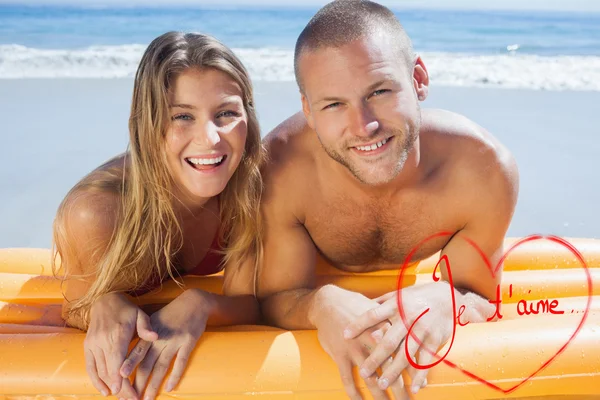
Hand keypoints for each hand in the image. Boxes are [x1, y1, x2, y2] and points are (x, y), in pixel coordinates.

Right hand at [84, 292, 157, 398]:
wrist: (106, 300)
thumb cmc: (127, 310)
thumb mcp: (140, 314)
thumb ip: (147, 327)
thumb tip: (156, 337)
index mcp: (117, 335)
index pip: (118, 364)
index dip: (124, 382)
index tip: (132, 395)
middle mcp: (102, 341)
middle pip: (110, 373)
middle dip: (121, 390)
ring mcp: (93, 344)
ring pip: (100, 372)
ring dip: (111, 387)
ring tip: (123, 398)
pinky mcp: (87, 346)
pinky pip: (90, 368)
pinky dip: (96, 381)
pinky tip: (105, 391)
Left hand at [120, 289, 210, 399]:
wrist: (195, 301)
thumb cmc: (172, 313)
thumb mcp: (154, 320)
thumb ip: (142, 336)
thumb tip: (128, 353)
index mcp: (149, 333)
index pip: (135, 353)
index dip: (127, 367)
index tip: (119, 380)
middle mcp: (160, 338)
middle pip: (146, 364)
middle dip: (138, 383)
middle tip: (132, 399)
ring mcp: (175, 340)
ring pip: (162, 367)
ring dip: (154, 385)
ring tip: (147, 399)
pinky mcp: (188, 342)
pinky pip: (181, 362)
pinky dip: (175, 376)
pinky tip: (169, 388)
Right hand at [312, 285, 403, 399]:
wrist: (328, 302)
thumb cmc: (357, 306)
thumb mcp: (379, 311)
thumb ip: (395, 326)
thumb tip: (413, 339)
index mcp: (384, 329)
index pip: (402, 354)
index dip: (412, 372)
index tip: (421, 385)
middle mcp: (371, 340)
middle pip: (389, 369)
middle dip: (399, 389)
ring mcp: (354, 348)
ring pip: (370, 378)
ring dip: (379, 395)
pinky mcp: (340, 354)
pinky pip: (347, 378)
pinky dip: (353, 392)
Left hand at [343, 282, 494, 394]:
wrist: (448, 296)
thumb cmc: (417, 296)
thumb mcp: (398, 294)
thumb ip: (381, 303)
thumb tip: (361, 306)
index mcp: (396, 305)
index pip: (373, 315)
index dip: (358, 324)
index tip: (344, 335)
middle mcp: (408, 318)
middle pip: (389, 341)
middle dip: (375, 358)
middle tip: (363, 372)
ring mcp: (422, 330)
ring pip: (406, 354)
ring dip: (394, 371)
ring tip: (382, 384)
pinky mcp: (435, 339)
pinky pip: (426, 360)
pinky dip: (420, 375)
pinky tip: (414, 388)